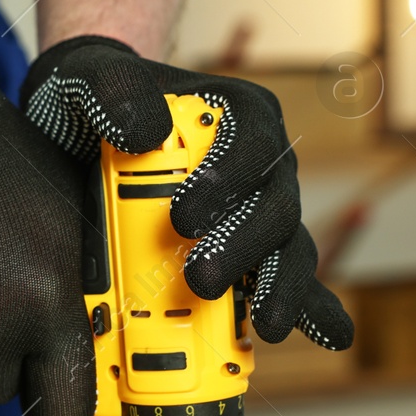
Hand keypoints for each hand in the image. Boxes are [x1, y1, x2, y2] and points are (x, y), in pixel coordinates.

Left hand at [19, 37, 352, 349]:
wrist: (83, 136)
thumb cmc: (96, 102)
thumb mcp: (88, 78)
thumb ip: (113, 90)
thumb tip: (146, 130)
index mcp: (239, 114)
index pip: (252, 144)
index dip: (229, 182)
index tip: (182, 217)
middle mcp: (263, 165)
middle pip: (277, 206)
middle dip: (244, 248)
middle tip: (201, 280)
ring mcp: (261, 213)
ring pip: (290, 249)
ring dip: (281, 287)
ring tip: (266, 324)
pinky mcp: (251, 255)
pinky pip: (292, 281)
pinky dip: (314, 309)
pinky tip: (331, 337)